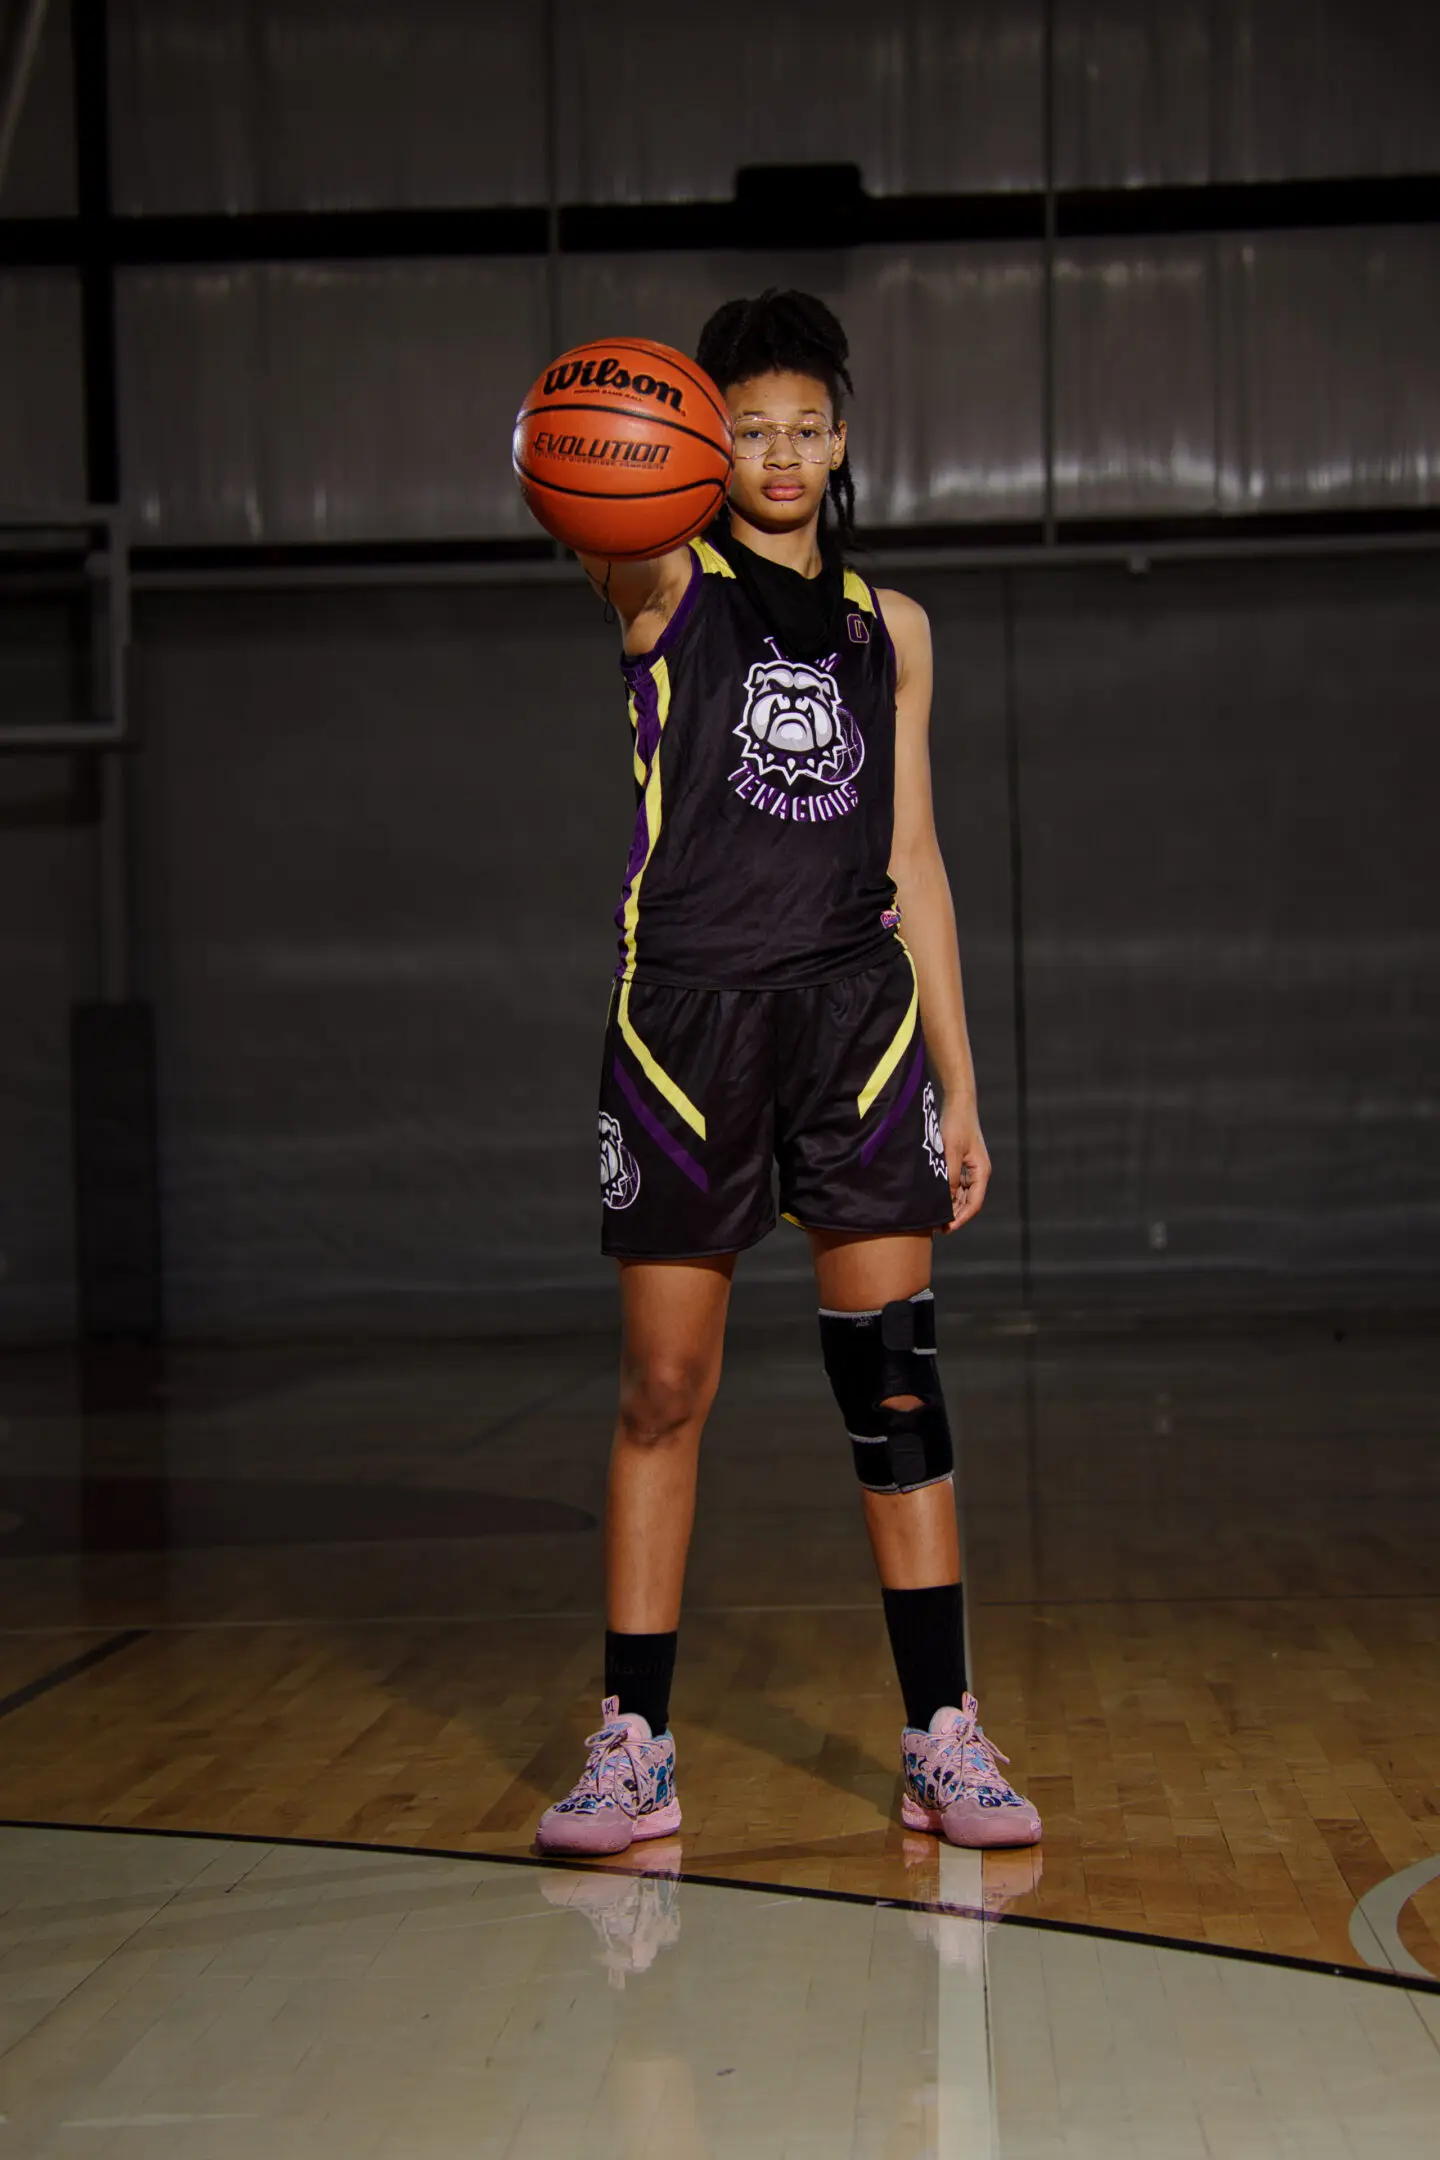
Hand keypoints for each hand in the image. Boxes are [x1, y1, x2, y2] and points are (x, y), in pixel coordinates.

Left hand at [939, 1103, 989, 1232]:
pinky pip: (956, 1185)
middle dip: (955, 1216)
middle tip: (936, 1228)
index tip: (947, 1228)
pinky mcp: (962, 1163)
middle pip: (969, 1202)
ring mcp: (971, 1169)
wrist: (958, 1103)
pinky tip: (935, 1200)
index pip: (974, 1204)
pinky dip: (948, 1195)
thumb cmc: (956, 1124)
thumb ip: (950, 1176)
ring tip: (934, 1217)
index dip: (961, 1218)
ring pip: (962, 1195)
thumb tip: (947, 1200)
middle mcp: (978, 1173)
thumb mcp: (950, 1151)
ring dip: (951, 1207)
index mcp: (981, 1172)